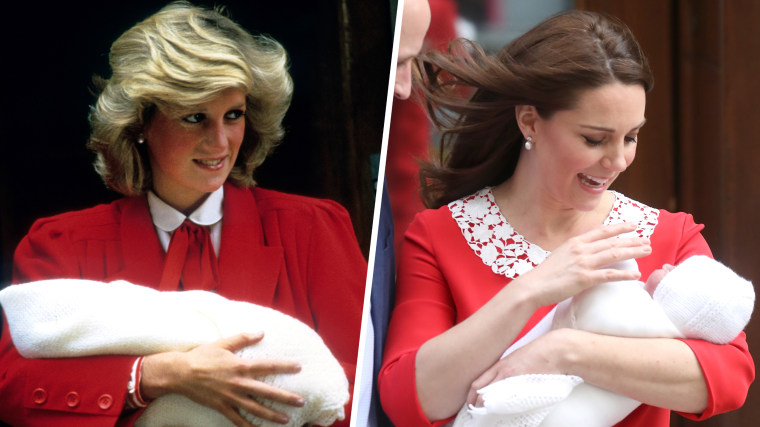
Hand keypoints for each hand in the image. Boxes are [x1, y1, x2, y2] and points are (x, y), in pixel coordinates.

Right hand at [142, 332, 304, 426]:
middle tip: (301, 401)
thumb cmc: (202, 356)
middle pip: (267, 392)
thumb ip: (243, 338)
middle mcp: (239, 383)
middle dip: (286, 398)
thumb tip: (261, 331)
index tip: (299, 367)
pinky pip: (237, 419)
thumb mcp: (223, 343)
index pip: (268, 366)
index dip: (284, 366)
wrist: (180, 373)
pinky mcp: (222, 407)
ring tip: (287, 420)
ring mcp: (231, 397)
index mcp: (241, 366)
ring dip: (272, 415)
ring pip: (256, 409)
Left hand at [466, 328, 571, 405]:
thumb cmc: (540, 353)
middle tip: (474, 411)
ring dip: (485, 406)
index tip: (470, 403)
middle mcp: (502, 371)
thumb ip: (507, 369)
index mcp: (500, 364)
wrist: (556, 351)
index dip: (471, 395)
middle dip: (475, 403)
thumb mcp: (517, 358)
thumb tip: (500, 382)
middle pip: (481, 390)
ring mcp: (511, 378)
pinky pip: (506, 399)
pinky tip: (499, 410)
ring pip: (491, 396)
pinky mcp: (522, 384)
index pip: (478, 382)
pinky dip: (500, 406)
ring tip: (483, 412)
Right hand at [518, 222, 650, 306]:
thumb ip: (576, 251)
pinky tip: (636, 275)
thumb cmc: (546, 273)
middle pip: (612, 242)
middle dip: (632, 240)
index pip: (602, 231)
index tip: (633, 226)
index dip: (620, 227)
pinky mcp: (585, 278)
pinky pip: (610, 275)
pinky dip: (625, 274)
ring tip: (647, 251)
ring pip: (614, 254)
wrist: (533, 286)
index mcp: (575, 242)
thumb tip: (588, 251)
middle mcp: (581, 249)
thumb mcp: (561, 254)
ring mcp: (583, 263)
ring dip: (633, 252)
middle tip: (647, 240)